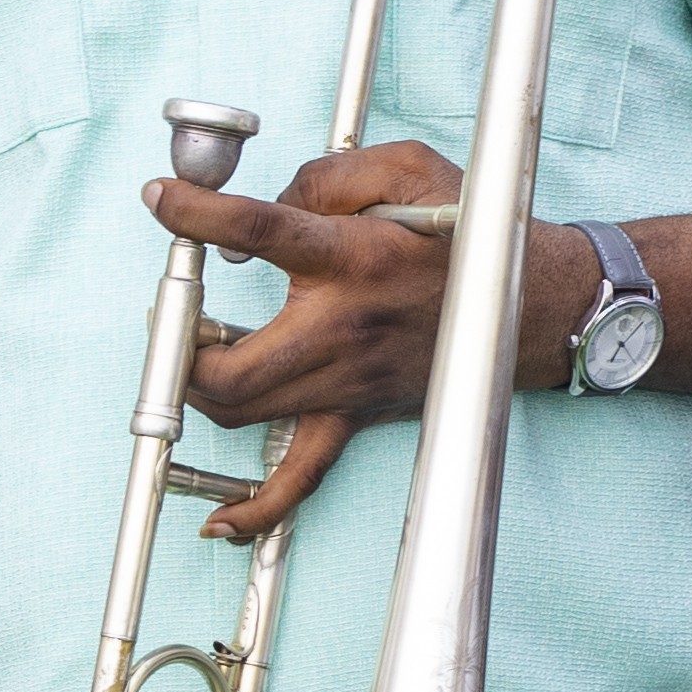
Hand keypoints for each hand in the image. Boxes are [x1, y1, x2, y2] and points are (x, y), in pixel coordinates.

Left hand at [160, 142, 605, 545]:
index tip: (160, 201)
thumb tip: (262, 206)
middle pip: (227, 365)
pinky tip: (218, 521)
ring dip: (196, 389)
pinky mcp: (355, 416)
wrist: (530, 304)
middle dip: (178, 341)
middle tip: (173, 305)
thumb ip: (326, 176)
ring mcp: (344, 386)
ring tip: (191, 351)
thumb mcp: (405, 169)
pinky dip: (256, 507)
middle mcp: (341, 330)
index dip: (195, 215)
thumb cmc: (465, 234)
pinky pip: (300, 478)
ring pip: (241, 414)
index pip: (256, 232)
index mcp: (352, 258)